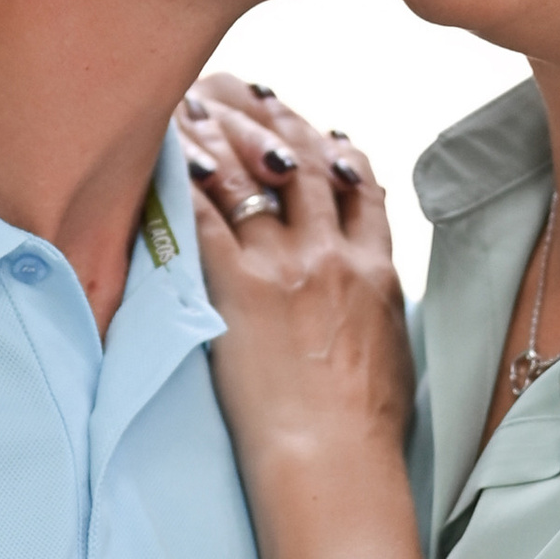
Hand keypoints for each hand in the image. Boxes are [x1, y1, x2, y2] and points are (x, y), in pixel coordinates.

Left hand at [180, 77, 414, 479]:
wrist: (336, 463)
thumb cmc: (364, 435)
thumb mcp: (392, 358)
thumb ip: (378, 315)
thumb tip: (369, 315)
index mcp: (378, 272)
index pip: (361, 185)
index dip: (335, 148)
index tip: (314, 129)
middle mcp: (335, 255)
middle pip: (306, 163)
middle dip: (277, 122)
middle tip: (250, 95)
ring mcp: (286, 267)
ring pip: (255, 174)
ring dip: (225, 132)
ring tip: (201, 105)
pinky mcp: (237, 287)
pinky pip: (206, 213)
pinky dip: (186, 175)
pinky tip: (167, 150)